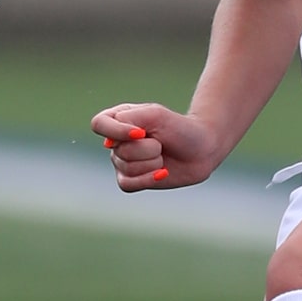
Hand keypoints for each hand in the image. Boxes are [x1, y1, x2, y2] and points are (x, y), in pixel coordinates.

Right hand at [91, 102, 219, 191]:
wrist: (202, 150)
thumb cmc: (179, 128)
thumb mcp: (155, 115)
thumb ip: (128, 120)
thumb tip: (108, 144)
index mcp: (118, 119)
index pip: (99, 125)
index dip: (117, 132)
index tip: (141, 133)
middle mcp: (117, 141)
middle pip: (119, 151)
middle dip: (147, 149)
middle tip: (162, 143)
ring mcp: (123, 161)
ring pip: (127, 168)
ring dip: (152, 163)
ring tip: (163, 155)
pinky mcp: (132, 180)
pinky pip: (128, 184)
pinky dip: (148, 179)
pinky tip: (163, 172)